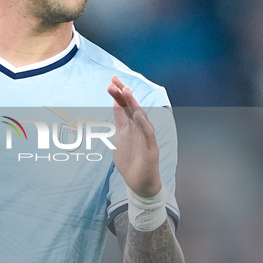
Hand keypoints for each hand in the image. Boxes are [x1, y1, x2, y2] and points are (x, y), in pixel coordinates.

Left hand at [107, 75, 160, 196]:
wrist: (139, 183)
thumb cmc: (130, 160)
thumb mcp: (120, 136)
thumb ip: (120, 120)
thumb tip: (116, 102)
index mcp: (131, 125)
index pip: (125, 105)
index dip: (118, 93)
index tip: (111, 80)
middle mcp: (140, 127)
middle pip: (132, 107)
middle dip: (124, 93)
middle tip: (115, 81)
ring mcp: (146, 136)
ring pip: (141, 116)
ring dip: (133, 104)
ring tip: (126, 91)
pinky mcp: (151, 147)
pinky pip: (148, 133)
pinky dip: (143, 123)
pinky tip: (137, 114)